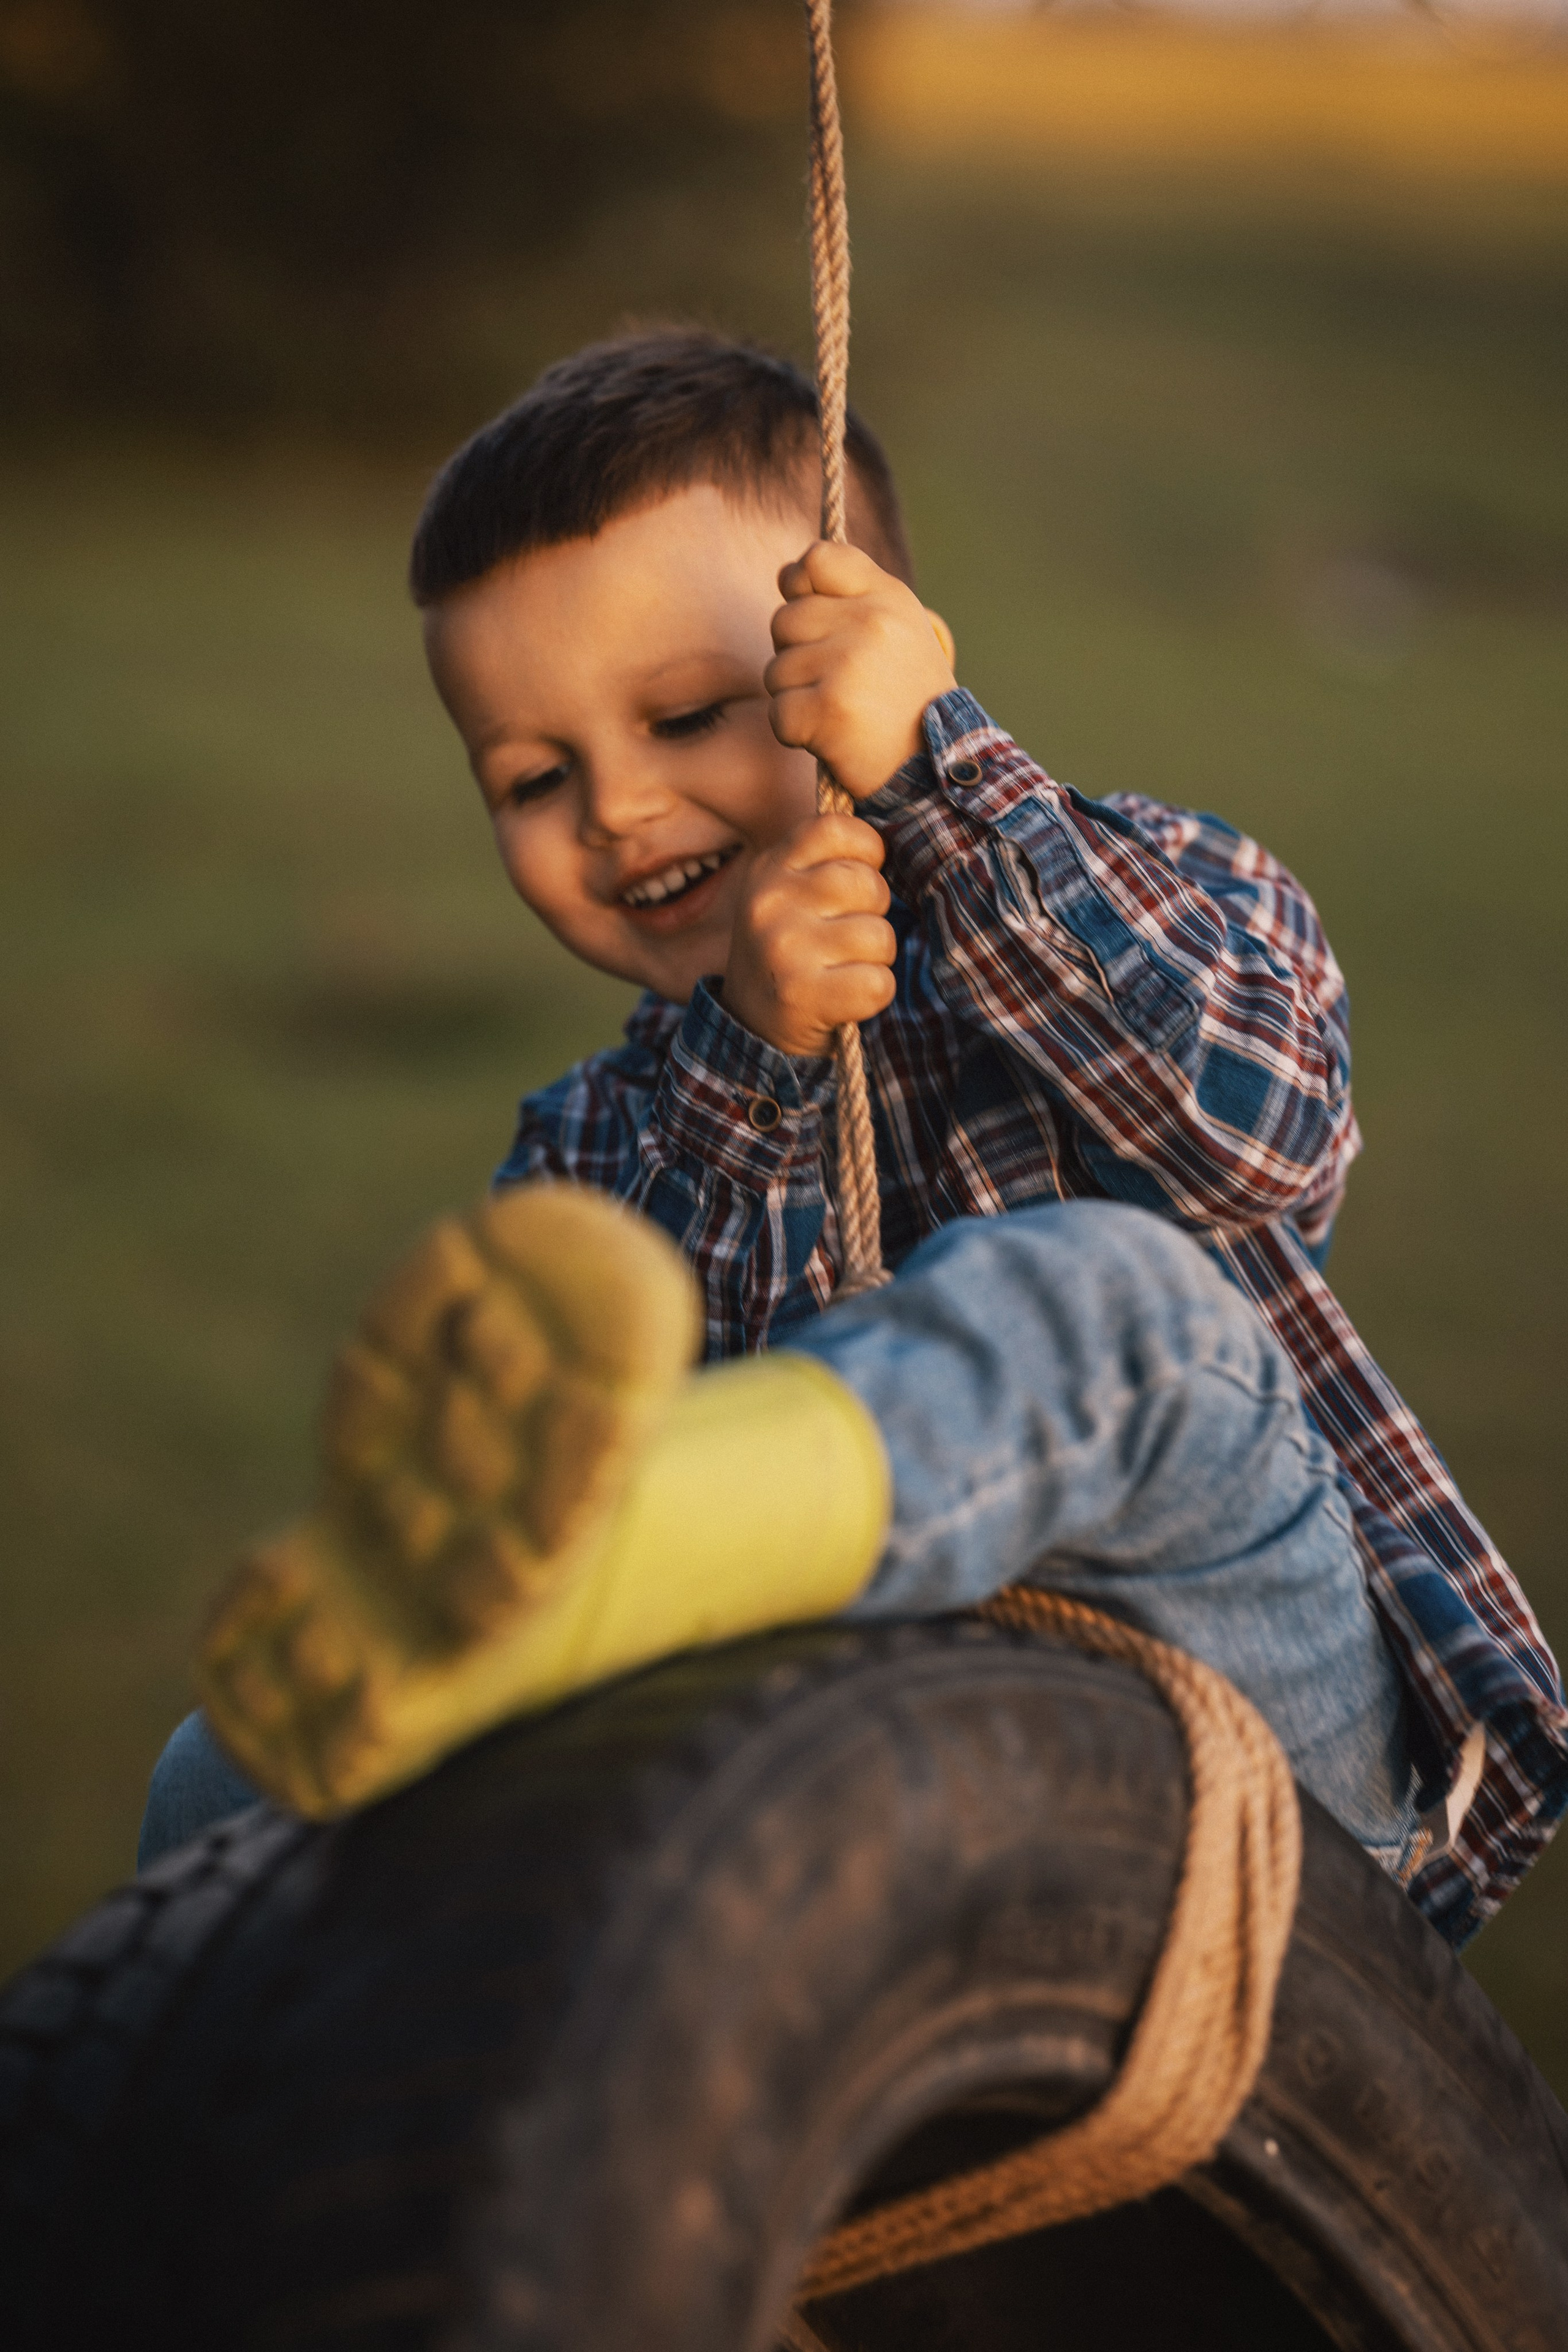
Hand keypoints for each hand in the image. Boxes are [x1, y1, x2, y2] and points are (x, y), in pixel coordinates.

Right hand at [723, 811, 896, 1055]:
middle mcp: (770, 902)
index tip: (857, 883)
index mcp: (769, 868)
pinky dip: (874, 995)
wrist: (752, 1028)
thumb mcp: (790, 895)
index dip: (867, 853)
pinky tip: (846, 998)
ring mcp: (783, 947)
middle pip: (868, 884)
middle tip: (847, 939)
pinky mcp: (801, 994)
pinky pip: (878, 983)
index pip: (837, 827)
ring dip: (876, 959)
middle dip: (874, 914)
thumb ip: (826, 860)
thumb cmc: (790, 953)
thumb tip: (891, 828)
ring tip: (844, 969)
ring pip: (879, 935)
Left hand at [765, 541, 956, 799]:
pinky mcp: (829, 708)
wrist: (937, 769)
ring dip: (796, 698)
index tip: (808, 609)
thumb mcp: (899, 632)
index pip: (819, 558)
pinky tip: (829, 739)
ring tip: (839, 714)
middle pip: (784, 620)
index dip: (799, 583)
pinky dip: (795, 734)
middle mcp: (869, 622)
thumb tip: (787, 574)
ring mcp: (848, 664)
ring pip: (777, 671)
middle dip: (797, 657)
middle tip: (838, 685)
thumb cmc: (910, 702)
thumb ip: (851, 599)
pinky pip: (778, 714)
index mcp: (888, 596)